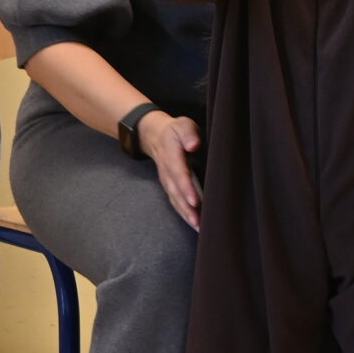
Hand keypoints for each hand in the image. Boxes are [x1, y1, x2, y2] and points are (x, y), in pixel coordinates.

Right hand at [138, 112, 202, 229]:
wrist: (155, 136)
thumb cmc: (175, 131)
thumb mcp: (182, 125)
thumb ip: (188, 133)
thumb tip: (193, 144)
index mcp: (171, 155)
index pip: (179, 173)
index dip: (186, 188)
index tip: (195, 200)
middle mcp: (167, 172)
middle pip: (176, 193)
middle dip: (187, 208)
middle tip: (198, 222)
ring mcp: (167, 181)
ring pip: (176, 200)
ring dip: (186, 214)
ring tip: (198, 227)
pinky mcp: (170, 187)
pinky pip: (177, 202)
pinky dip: (185, 214)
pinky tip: (195, 224)